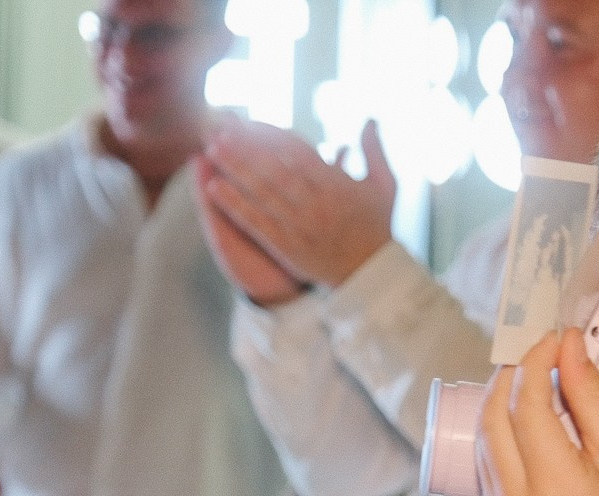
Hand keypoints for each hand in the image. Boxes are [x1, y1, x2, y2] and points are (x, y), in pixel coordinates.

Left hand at [201, 119, 397, 290]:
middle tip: (221, 129)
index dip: (272, 133)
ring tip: (213, 151)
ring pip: (262, 192)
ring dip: (236, 170)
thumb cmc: (377, 228)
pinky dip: (235, 205)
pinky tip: (214, 189)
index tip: (251, 120)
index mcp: (336, 184)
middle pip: (275, 168)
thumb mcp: (385, 186)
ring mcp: (300, 225)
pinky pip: (257, 222)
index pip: (299, 150)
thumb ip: (374, 151)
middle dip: (247, 147)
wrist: (372, 274)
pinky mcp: (288, 247)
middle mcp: (316, 202)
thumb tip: (370, 118)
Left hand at [475, 331, 598, 495]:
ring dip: (503, 399)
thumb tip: (568, 348)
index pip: (526, 402)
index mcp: (555, 486)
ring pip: (484, 436)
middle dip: (514, 375)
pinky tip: (528, 415)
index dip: (538, 361)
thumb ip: (595, 400)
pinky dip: (500, 428)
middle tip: (545, 355)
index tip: (558, 339)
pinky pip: (487, 460)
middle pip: (493, 415)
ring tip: (538, 379)